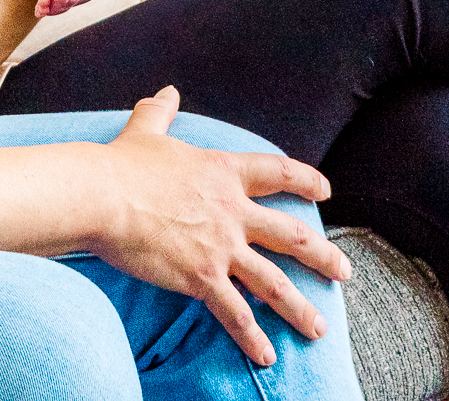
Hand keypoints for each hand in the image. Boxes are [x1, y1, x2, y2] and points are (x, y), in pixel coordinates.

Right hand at [91, 88, 350, 365]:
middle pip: (291, 234)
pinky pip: (235, 313)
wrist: (103, 196)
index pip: (276, 172)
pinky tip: (267, 356)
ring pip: (274, 282)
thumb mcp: (147, 131)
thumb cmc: (121, 164)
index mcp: (224, 173)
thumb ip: (161, 112)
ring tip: (319, 328)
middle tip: (344, 271)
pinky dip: (252, 337)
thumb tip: (166, 91)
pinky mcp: (202, 277)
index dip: (304, 180)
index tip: (325, 191)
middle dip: (323, 255)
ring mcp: (222, 247)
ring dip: (300, 308)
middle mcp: (233, 211)